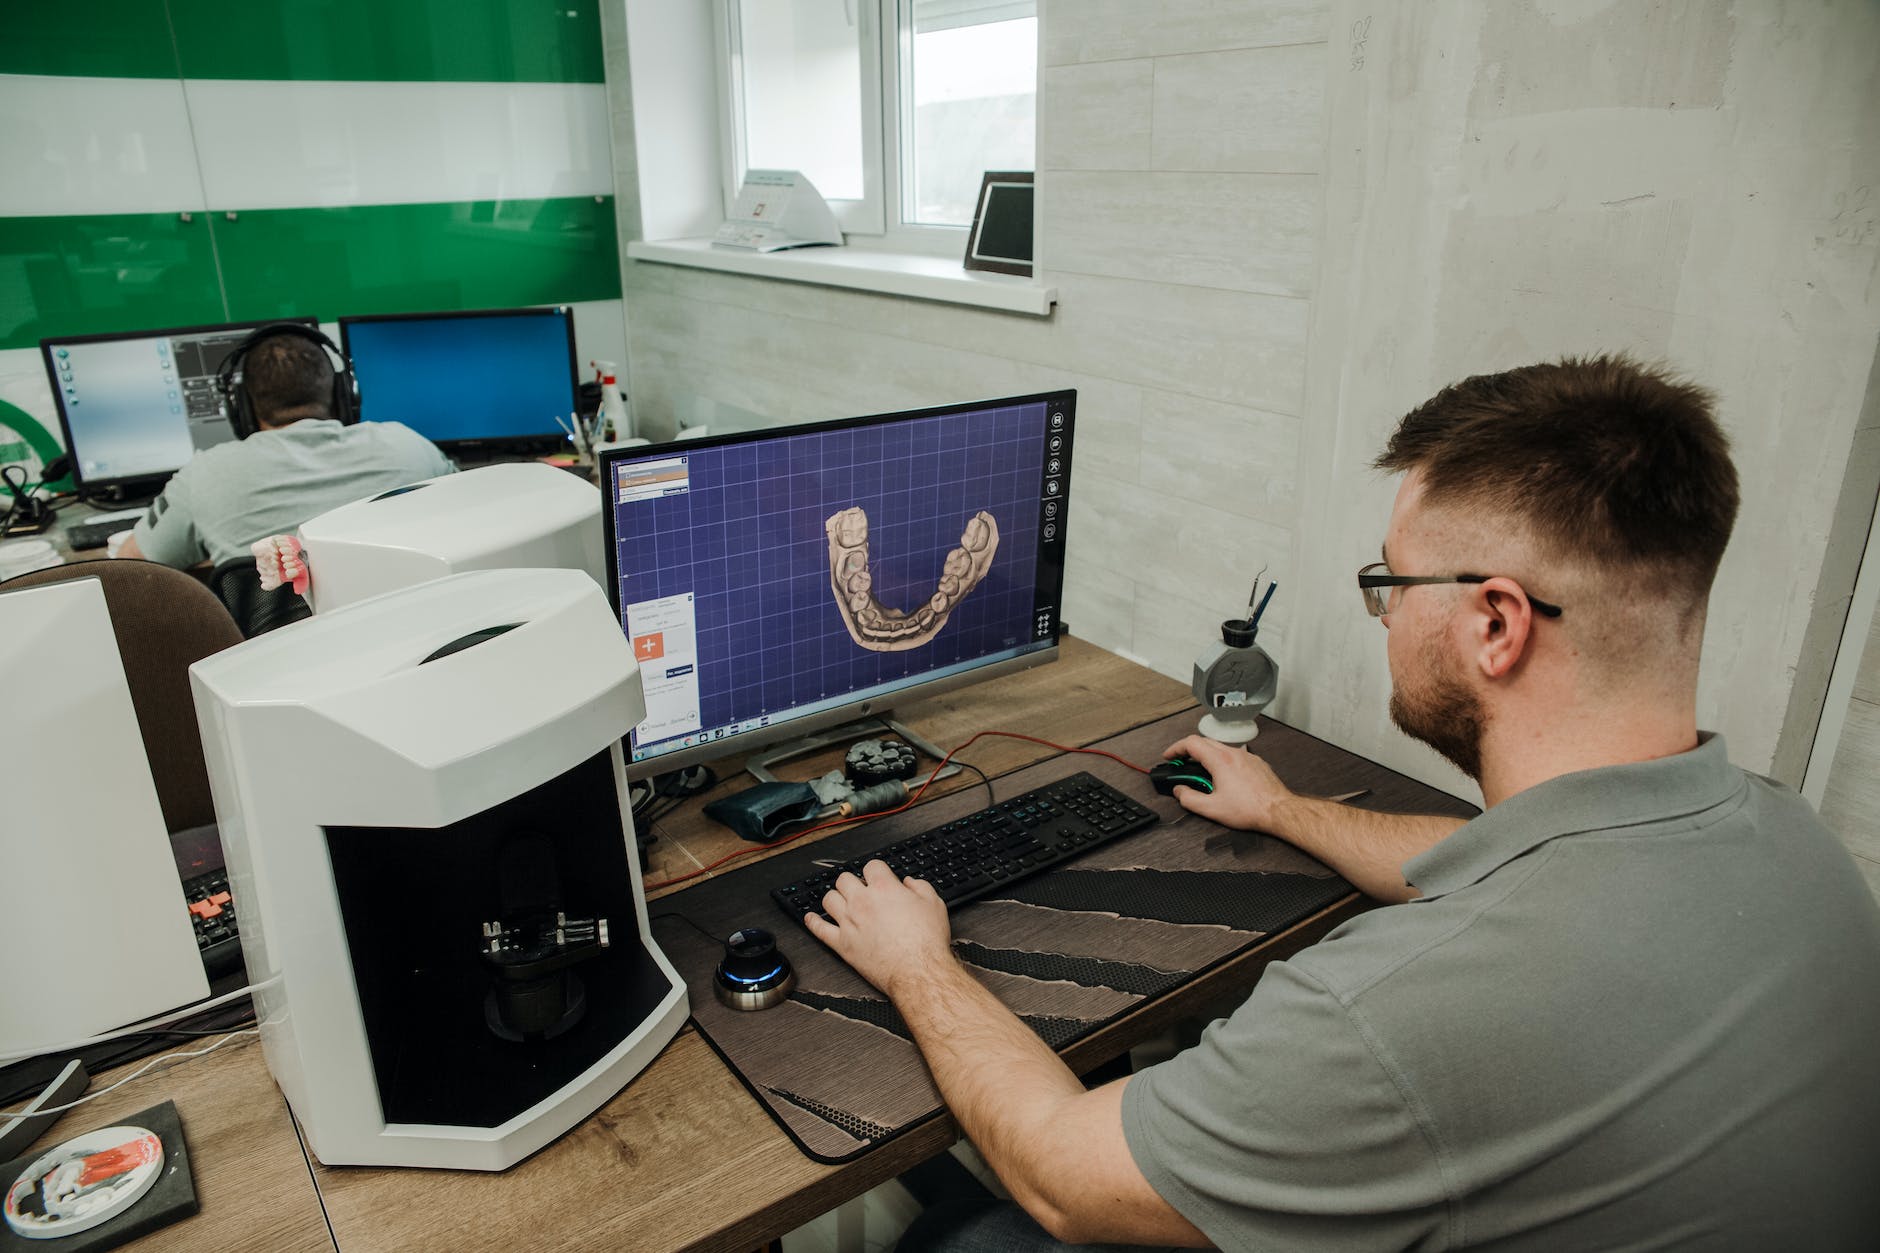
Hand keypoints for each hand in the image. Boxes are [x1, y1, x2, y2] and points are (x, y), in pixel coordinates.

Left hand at [804, 859, 954, 998]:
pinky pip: (819, 929)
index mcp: (884, 888)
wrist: (918, 971)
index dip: (876, 871)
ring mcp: (849, 922)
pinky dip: (812, 922)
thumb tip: (909, 883)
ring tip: (842, 901)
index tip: (878, 877)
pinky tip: (811, 918)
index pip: (871, 866)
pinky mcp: (842, 944)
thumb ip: (920, 887)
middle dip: (853, 882)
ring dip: (836, 897)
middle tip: (860, 890)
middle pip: (845, 879)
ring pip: (829, 899)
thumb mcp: (934, 904)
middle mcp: (862, 902)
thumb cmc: (926, 941)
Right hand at [1162, 734, 1296, 830]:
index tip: (1170, 756)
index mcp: (1220, 761)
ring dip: (1206, 756)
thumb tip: (1180, 791)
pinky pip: (1234, 755)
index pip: (1191, 743)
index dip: (1175, 748)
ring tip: (1202, 773)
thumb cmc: (1251, 809)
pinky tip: (1224, 777)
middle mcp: (1234, 753)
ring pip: (1220, 747)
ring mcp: (1246, 756)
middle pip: (1204, 741)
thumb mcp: (1212, 809)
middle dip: (1188, 751)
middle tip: (1181, 764)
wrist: (1278, 810)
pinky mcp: (1256, 762)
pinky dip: (1222, 760)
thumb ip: (1189, 799)